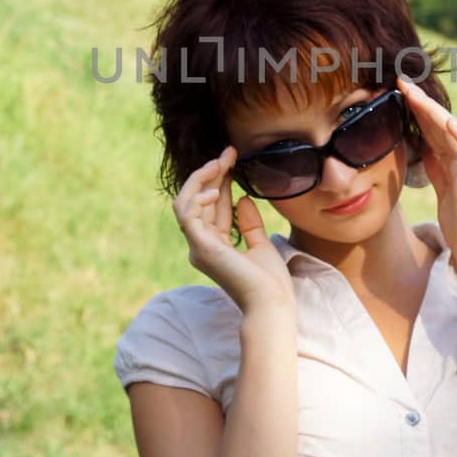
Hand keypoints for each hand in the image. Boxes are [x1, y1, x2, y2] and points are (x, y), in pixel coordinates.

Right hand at [172, 146, 296, 317]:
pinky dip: (197, 198)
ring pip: (185, 203)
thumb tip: (243, 198)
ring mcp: (198, 247)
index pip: (211, 206)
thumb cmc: (269, 282)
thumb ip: (249, 223)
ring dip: (201, 180)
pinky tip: (215, 188)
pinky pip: (187, 215)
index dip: (219, 180)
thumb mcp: (260, 244)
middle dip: (211, 173)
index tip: (232, 159)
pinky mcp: (201, 248)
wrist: (272, 303)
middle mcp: (201, 245)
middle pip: (198, 200)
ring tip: (220, 163)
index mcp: (214, 245)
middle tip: (228, 153)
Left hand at [396, 77, 456, 280]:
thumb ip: (435, 170)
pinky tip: (448, 119)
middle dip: (420, 103)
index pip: (430, 129)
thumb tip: (421, 151)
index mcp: (450, 163)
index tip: (397, 92)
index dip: (415, 110)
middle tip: (401, 81)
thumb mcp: (442, 192)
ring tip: (414, 93)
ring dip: (433, 111)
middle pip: (439, 125)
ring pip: (452, 132)